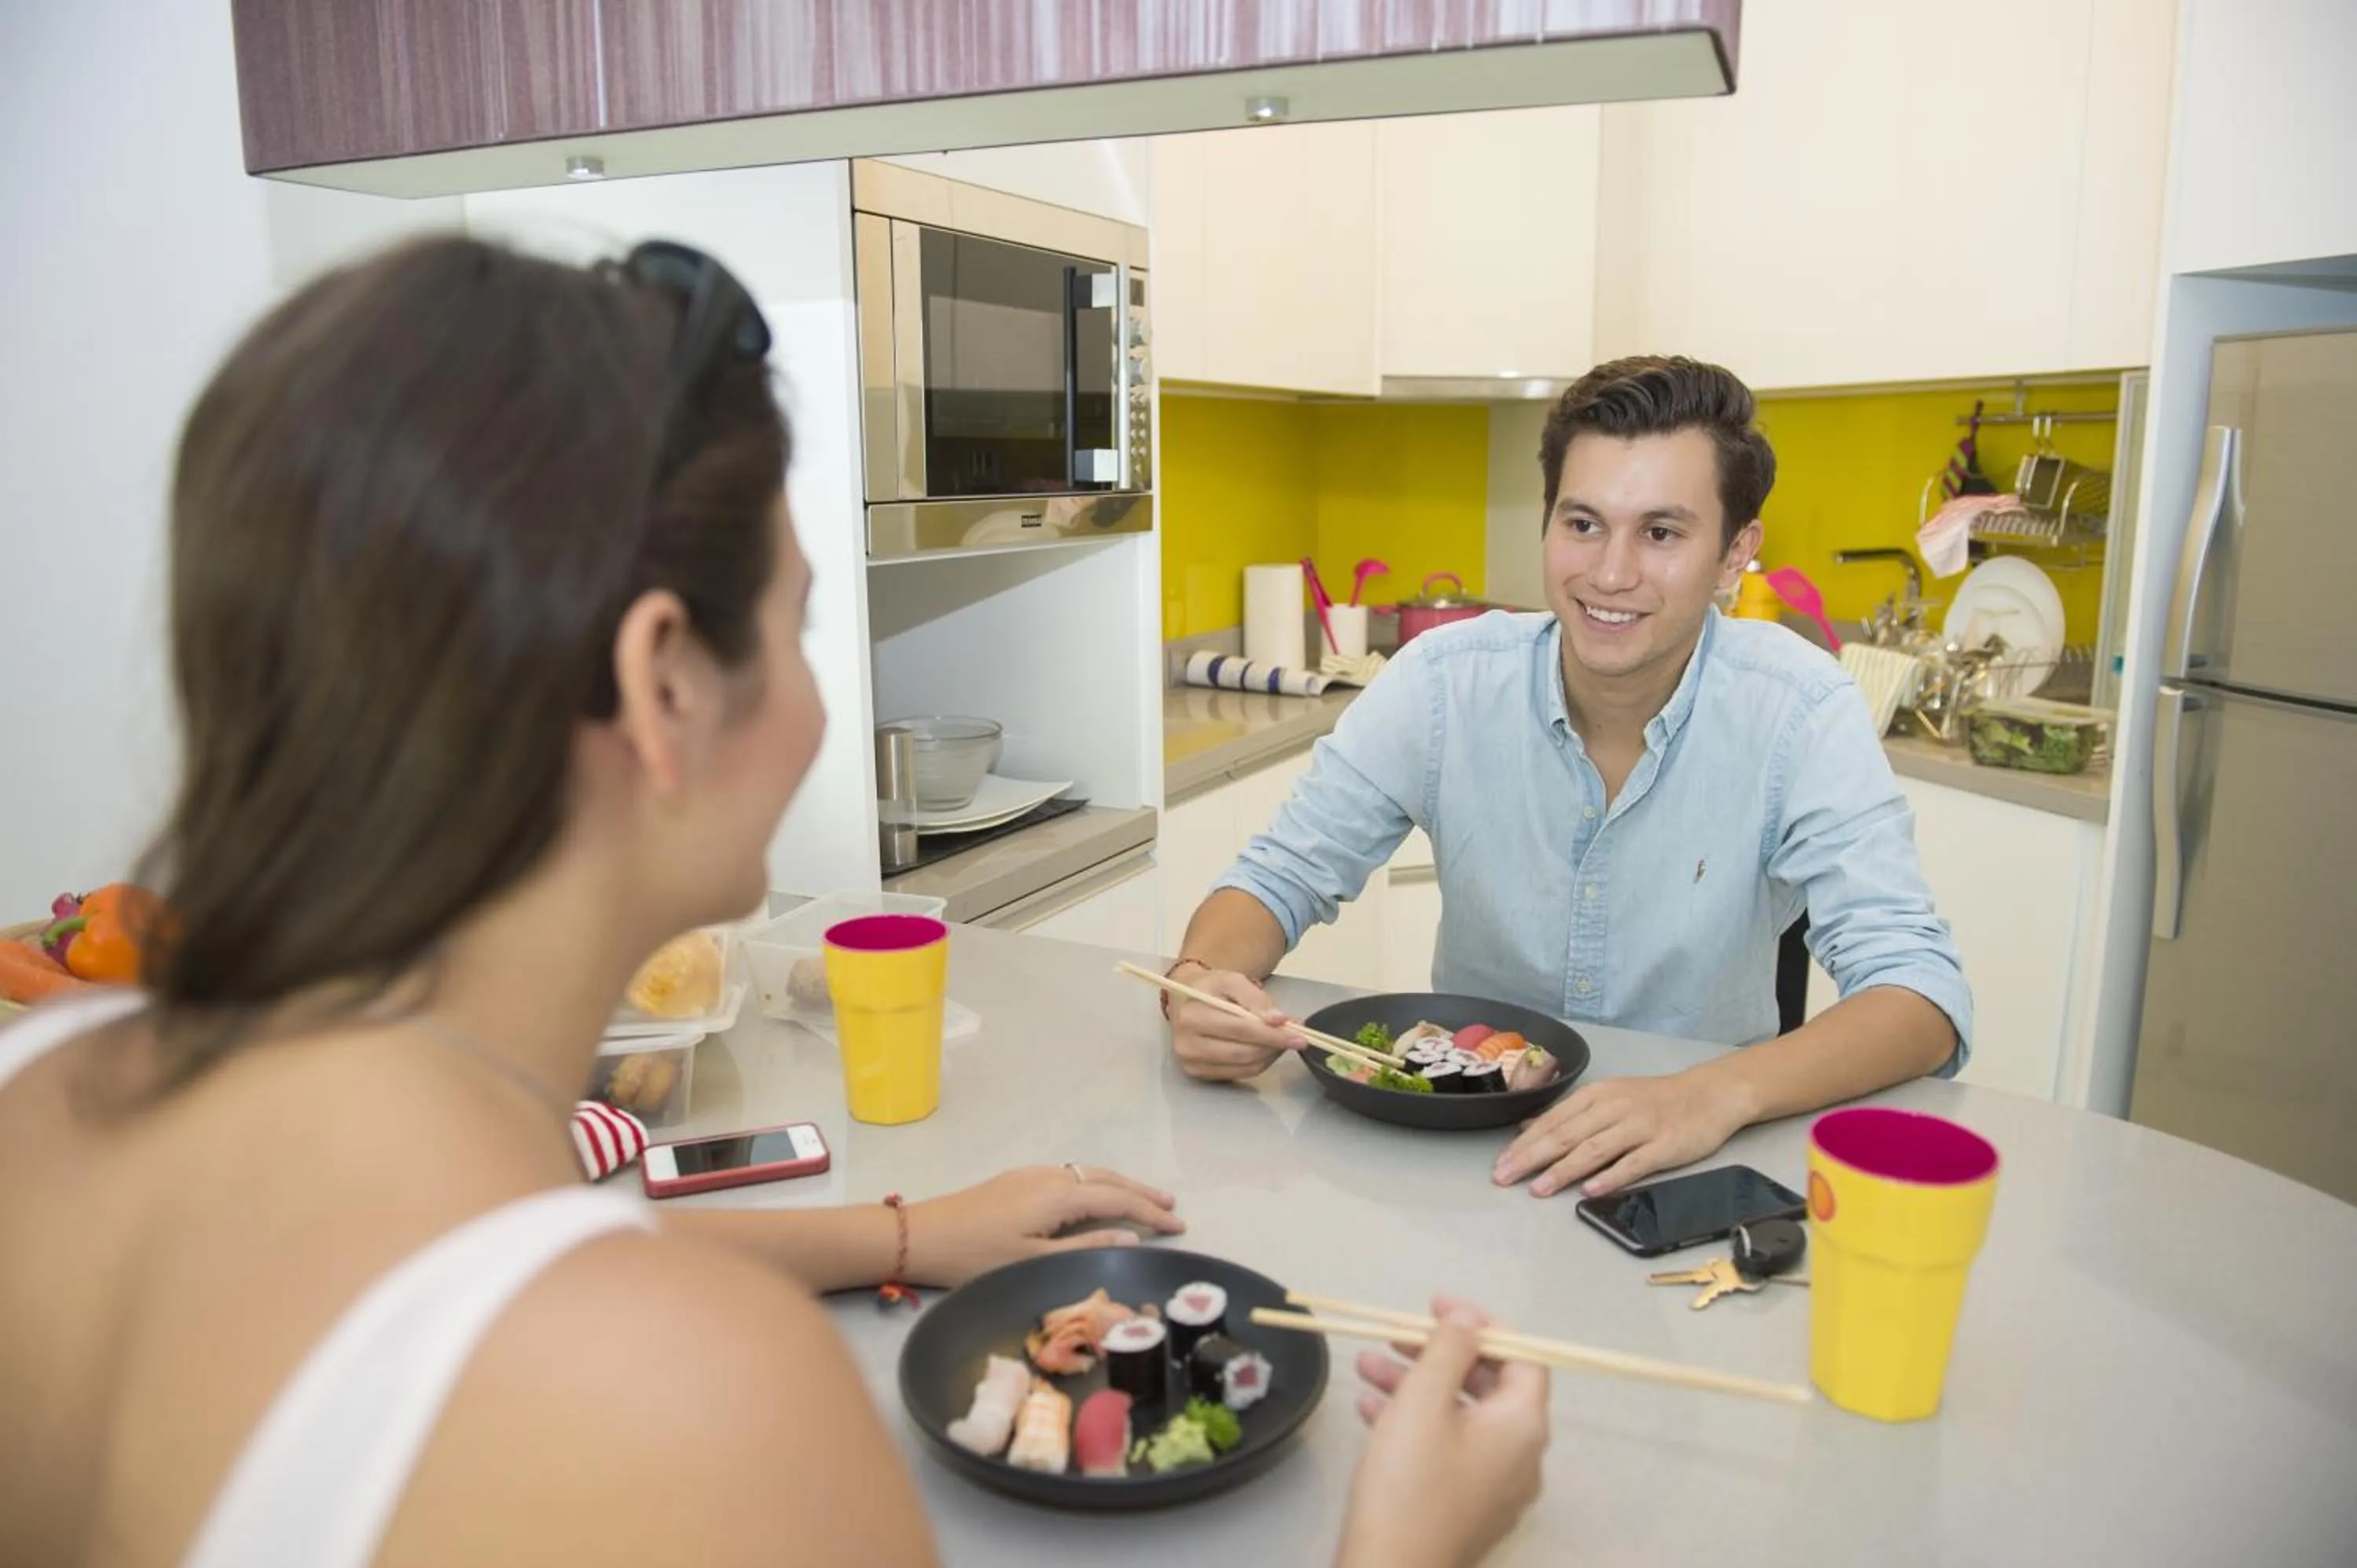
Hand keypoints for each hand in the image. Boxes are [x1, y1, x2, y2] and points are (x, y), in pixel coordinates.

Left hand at [905, 1165, 1183, 1285]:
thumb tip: (1130, 1237)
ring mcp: (1031, 1175)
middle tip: (1171, 1206)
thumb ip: (1085, 1246)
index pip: (1118, 1199)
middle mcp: (1049, 1177)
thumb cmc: (975, 1256)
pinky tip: (1097, 1199)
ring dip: (1119, 1186)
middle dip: (1141, 1192)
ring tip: (1144, 1200)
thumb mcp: (1033, 1260)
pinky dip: (1096, 1185)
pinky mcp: (1017, 1181)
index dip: (1151, 1212)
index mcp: (1058, 1195)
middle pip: (1107, 1179)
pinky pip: (1071, 1176)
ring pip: (1088, 1174)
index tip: (1180, 1225)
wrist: (921, 1236)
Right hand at [1167, 966, 1299, 1081]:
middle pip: (1243, 1052)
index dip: (1272, 1034)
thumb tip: (1278, 1020)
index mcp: (1193, 1015)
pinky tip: (1265, 1049)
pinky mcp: (1198, 1073)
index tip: (1299, 1034)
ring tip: (1280, 1041)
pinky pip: (1239, 1073)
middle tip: (1297, 1038)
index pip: (1240, 1029)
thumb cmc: (1212, 989)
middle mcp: (1187, 1043)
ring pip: (1244, 1066)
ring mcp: (1191, 1062)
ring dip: (1270, 1055)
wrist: (1188, 1000)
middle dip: (1274, 1046)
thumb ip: (1255, 998)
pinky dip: (1259, 1063)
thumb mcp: (1232, 980)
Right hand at [1337, 1298, 1548, 1567]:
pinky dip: (1414, 1423)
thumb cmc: (1408, 1483)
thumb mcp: (1423, 1400)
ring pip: (1459, 1416)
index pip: (1523, 1357)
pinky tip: (1368, 1408)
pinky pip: (1447, 1449)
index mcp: (1522, 1427)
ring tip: (1363, 1365)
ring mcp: (1493, 1487)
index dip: (1482, 1325)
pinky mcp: (1463, 1507)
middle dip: (1438, 1354)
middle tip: (1394, 1334)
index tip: (1436, 1308)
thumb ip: (1449, 1349)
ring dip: (1415, 1385)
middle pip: (1488, 1385)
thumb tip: (1468, 1318)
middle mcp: (1519, 1457)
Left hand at [1492, 1068, 1751, 1197]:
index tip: (1499, 1164)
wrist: (1708, 1095)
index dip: (1524, 1143)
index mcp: (1598, 1096)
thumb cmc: (1654, 1100)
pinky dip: (1610, 1176)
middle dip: (1531, 1157)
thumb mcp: (1608, 1098)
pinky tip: (1589, 1190)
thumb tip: (1526, 1128)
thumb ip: (1569, 1115)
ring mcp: (1640, 1126)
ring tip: (1538, 1189)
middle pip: (1566, 1134)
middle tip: (1504, 1177)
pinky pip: (1633, 1163)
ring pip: (1594, 1149)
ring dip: (1563, 1170)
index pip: (1553, 1121)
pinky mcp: (1664, 1146)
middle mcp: (1614, 1108)